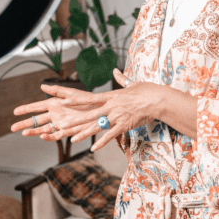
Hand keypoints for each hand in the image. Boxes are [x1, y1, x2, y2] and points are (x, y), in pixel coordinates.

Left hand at [10, 69, 159, 151]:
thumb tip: (116, 70)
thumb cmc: (147, 91)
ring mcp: (117, 117)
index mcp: (111, 96)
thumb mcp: (132, 83)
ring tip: (72, 139)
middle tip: (60, 124)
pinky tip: (93, 148)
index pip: (89, 99)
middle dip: (74, 120)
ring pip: (97, 126)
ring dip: (84, 133)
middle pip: (88, 114)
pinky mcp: (124, 126)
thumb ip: (121, 79)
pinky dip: (101, 142)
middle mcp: (111, 107)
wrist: (158, 100)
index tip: (63, 102)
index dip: (75, 101)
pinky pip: (110, 135)